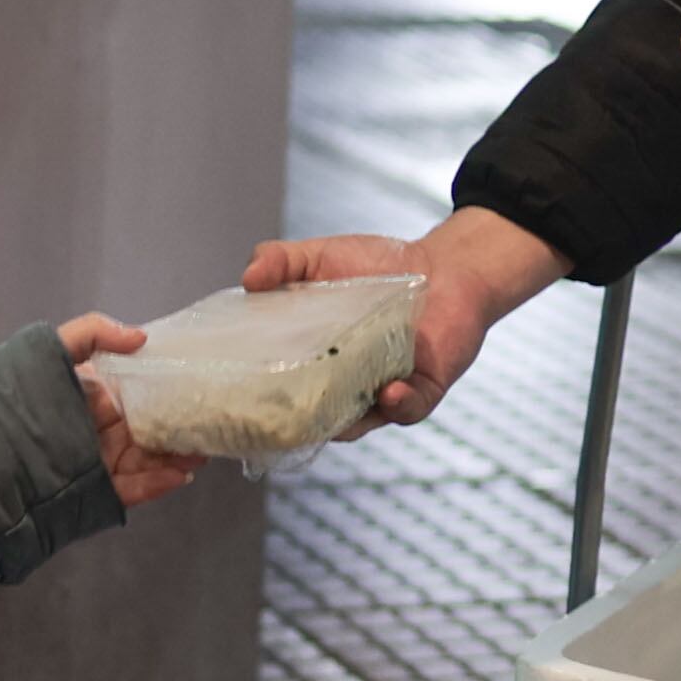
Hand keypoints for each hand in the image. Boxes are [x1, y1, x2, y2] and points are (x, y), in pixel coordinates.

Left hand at [55, 316, 199, 506]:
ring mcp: (102, 461)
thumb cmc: (22, 392)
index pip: (143, 395)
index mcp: (99, 397)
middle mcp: (104, 429)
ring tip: (204, 450)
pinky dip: (157, 484)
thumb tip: (141, 337)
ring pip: (149, 460)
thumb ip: (94, 332)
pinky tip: (180, 474)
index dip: (170, 392)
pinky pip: (133, 488)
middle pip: (153, 431)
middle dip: (183, 429)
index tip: (198, 386)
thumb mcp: (53, 348)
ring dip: (178, 457)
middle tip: (212, 423)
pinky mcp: (97, 489)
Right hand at [239, 207, 565, 429]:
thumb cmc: (378, 266)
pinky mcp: (422, 390)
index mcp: (311, 361)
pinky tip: (390, 391)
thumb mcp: (319, 256)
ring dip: (346, 422)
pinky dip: (398, 404)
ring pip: (359, 423)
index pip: (277, 389)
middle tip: (274, 420)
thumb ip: (279, 261)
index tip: (233, 401)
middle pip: (311, 418)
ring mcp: (382, 391)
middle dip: (294, 423)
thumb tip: (246, 279)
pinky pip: (408, 409)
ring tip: (335, 417)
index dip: (256, 399)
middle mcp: (342, 386)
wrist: (446, 265)